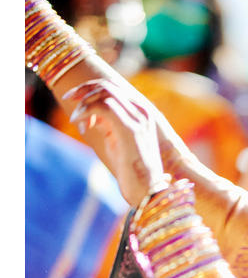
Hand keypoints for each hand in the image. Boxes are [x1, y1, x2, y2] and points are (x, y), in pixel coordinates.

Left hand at [62, 79, 164, 206]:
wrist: (148, 192)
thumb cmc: (132, 171)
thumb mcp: (117, 141)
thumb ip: (108, 124)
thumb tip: (92, 116)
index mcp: (142, 112)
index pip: (114, 87)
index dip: (90, 88)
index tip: (75, 100)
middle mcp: (141, 111)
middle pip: (107, 85)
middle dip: (83, 90)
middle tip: (68, 99)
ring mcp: (137, 119)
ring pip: (104, 92)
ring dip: (84, 103)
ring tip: (76, 121)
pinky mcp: (129, 129)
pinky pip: (102, 107)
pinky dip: (86, 112)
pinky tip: (81, 125)